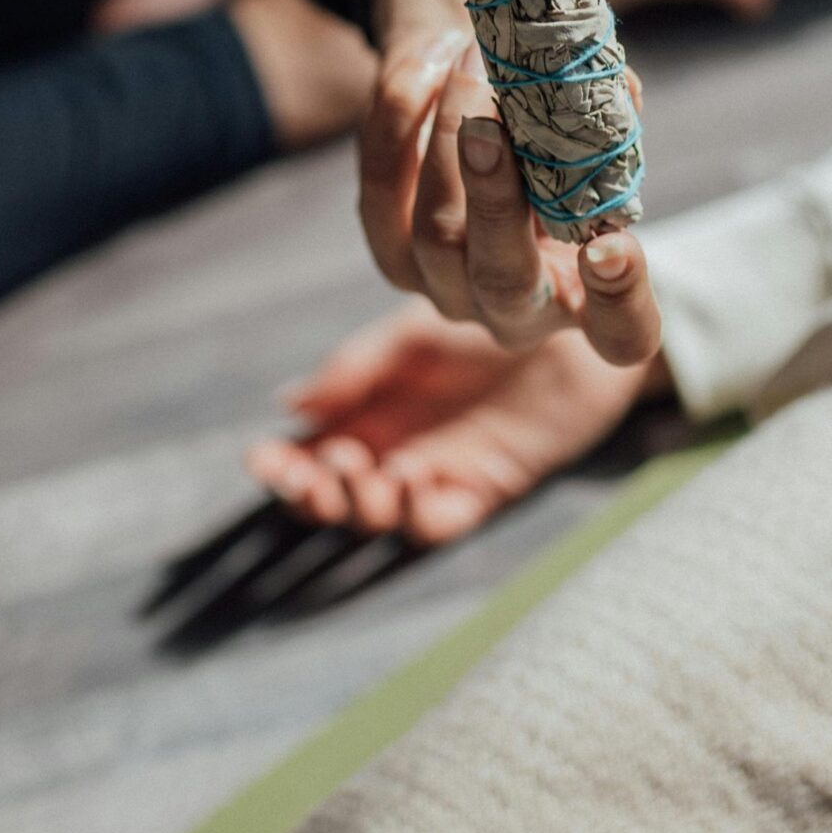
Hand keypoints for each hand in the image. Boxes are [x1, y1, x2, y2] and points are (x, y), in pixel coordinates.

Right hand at [247, 297, 665, 544]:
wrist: (572, 310)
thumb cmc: (492, 313)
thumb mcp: (410, 334)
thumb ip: (356, 370)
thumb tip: (290, 404)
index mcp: (370, 410)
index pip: (310, 455)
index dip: (281, 466)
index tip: (259, 457)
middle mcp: (396, 447)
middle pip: (335, 497)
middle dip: (313, 495)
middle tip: (320, 469)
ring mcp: (439, 472)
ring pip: (380, 517)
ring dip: (360, 504)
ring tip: (365, 467)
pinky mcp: (487, 486)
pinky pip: (440, 522)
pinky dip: (416, 513)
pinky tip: (413, 474)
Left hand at [355, 0, 660, 366]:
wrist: (480, 135)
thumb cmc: (555, 145)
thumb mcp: (588, 137)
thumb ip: (605, 119)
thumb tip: (616, 88)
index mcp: (586, 298)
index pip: (621, 330)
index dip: (620, 298)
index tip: (612, 247)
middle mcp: (515, 311)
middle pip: (503, 279)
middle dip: (494, 199)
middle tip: (490, 125)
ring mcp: (445, 289)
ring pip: (434, 232)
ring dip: (444, 136)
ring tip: (469, 60)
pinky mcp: (391, 255)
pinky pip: (380, 195)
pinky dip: (399, 123)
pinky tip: (430, 65)